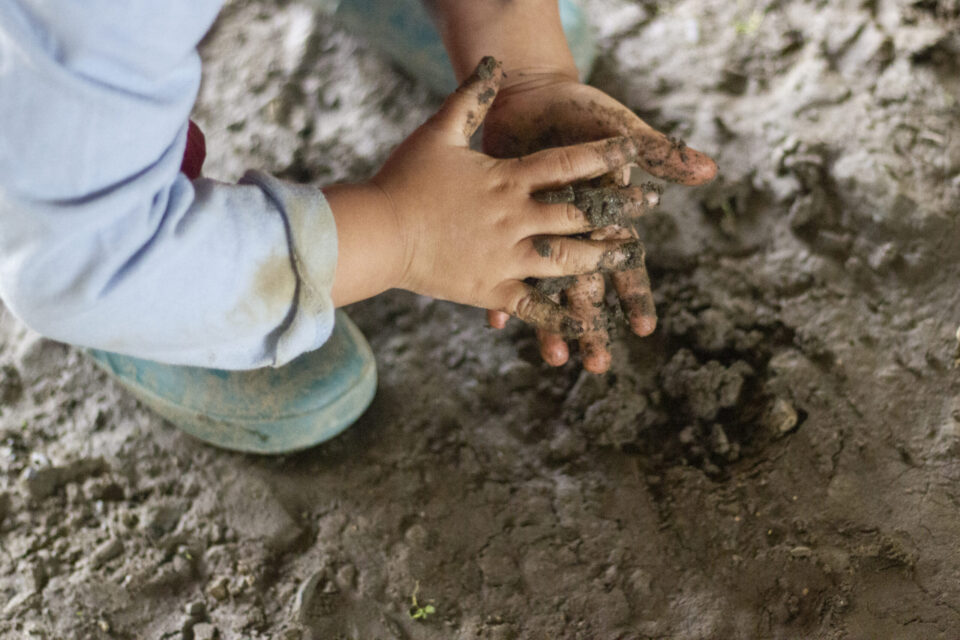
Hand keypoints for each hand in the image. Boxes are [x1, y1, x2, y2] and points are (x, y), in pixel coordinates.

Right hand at [327, 59, 648, 335]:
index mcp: (506, 180)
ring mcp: (506, 258)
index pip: (566, 164)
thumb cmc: (403, 179)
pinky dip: (561, 320)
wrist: (378, 232)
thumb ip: (469, 99)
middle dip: (618, 208)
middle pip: (579, 213)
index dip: (603, 156)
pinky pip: (534, 307)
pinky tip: (587, 327)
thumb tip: (493, 63)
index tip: (633, 151)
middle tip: (649, 205)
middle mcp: (514, 219)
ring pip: (567, 260)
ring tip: (631, 255)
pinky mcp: (491, 290)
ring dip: (603, 257)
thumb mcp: (438, 132)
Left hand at [481, 72, 717, 371]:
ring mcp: (540, 235)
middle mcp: (576, 235)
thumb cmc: (583, 114)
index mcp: (608, 217)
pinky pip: (501, 266)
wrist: (531, 98)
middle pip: (589, 288)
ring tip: (555, 355)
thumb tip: (709, 170)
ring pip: (547, 288)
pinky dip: (500, 292)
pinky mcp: (506, 228)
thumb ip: (659, 155)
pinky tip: (498, 323)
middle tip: (598, 364)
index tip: (642, 328)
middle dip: (594, 325)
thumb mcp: (620, 130)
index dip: (635, 295)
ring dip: (551, 321)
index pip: (627, 264)